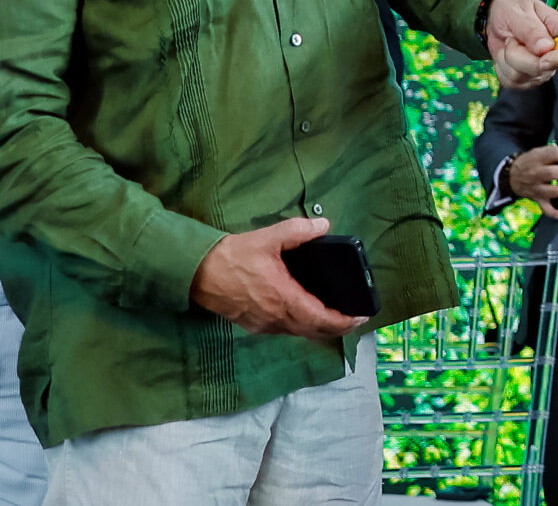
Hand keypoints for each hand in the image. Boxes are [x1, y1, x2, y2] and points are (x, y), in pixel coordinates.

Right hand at [190, 217, 361, 339]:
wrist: (196, 274)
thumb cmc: (232, 257)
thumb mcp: (267, 238)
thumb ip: (298, 230)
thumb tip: (324, 225)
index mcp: (284, 299)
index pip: (322, 319)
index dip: (345, 321)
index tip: (361, 315)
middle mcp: (276, 318)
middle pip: (315, 332)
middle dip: (338, 327)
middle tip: (354, 318)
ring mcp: (264, 325)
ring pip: (300, 333)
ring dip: (320, 329)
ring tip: (336, 317)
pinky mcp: (254, 326)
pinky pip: (285, 331)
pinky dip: (302, 327)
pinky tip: (307, 315)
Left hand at [486, 0, 557, 89]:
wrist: (496, 18)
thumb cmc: (513, 9)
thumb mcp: (519, 11)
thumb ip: (532, 29)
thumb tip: (546, 47)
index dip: (556, 58)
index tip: (541, 56)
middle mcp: (555, 55)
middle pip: (541, 69)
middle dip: (518, 54)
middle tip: (514, 38)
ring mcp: (541, 70)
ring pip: (521, 77)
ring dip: (507, 58)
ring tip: (510, 42)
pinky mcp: (526, 80)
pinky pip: (511, 82)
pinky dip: (501, 67)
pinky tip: (506, 54)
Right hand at [509, 144, 557, 219]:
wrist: (511, 176)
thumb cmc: (530, 162)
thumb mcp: (538, 152)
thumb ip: (554, 153)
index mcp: (536, 158)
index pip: (554, 154)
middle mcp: (534, 173)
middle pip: (552, 173)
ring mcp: (535, 187)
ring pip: (550, 190)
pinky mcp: (536, 198)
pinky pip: (543, 207)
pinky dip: (552, 212)